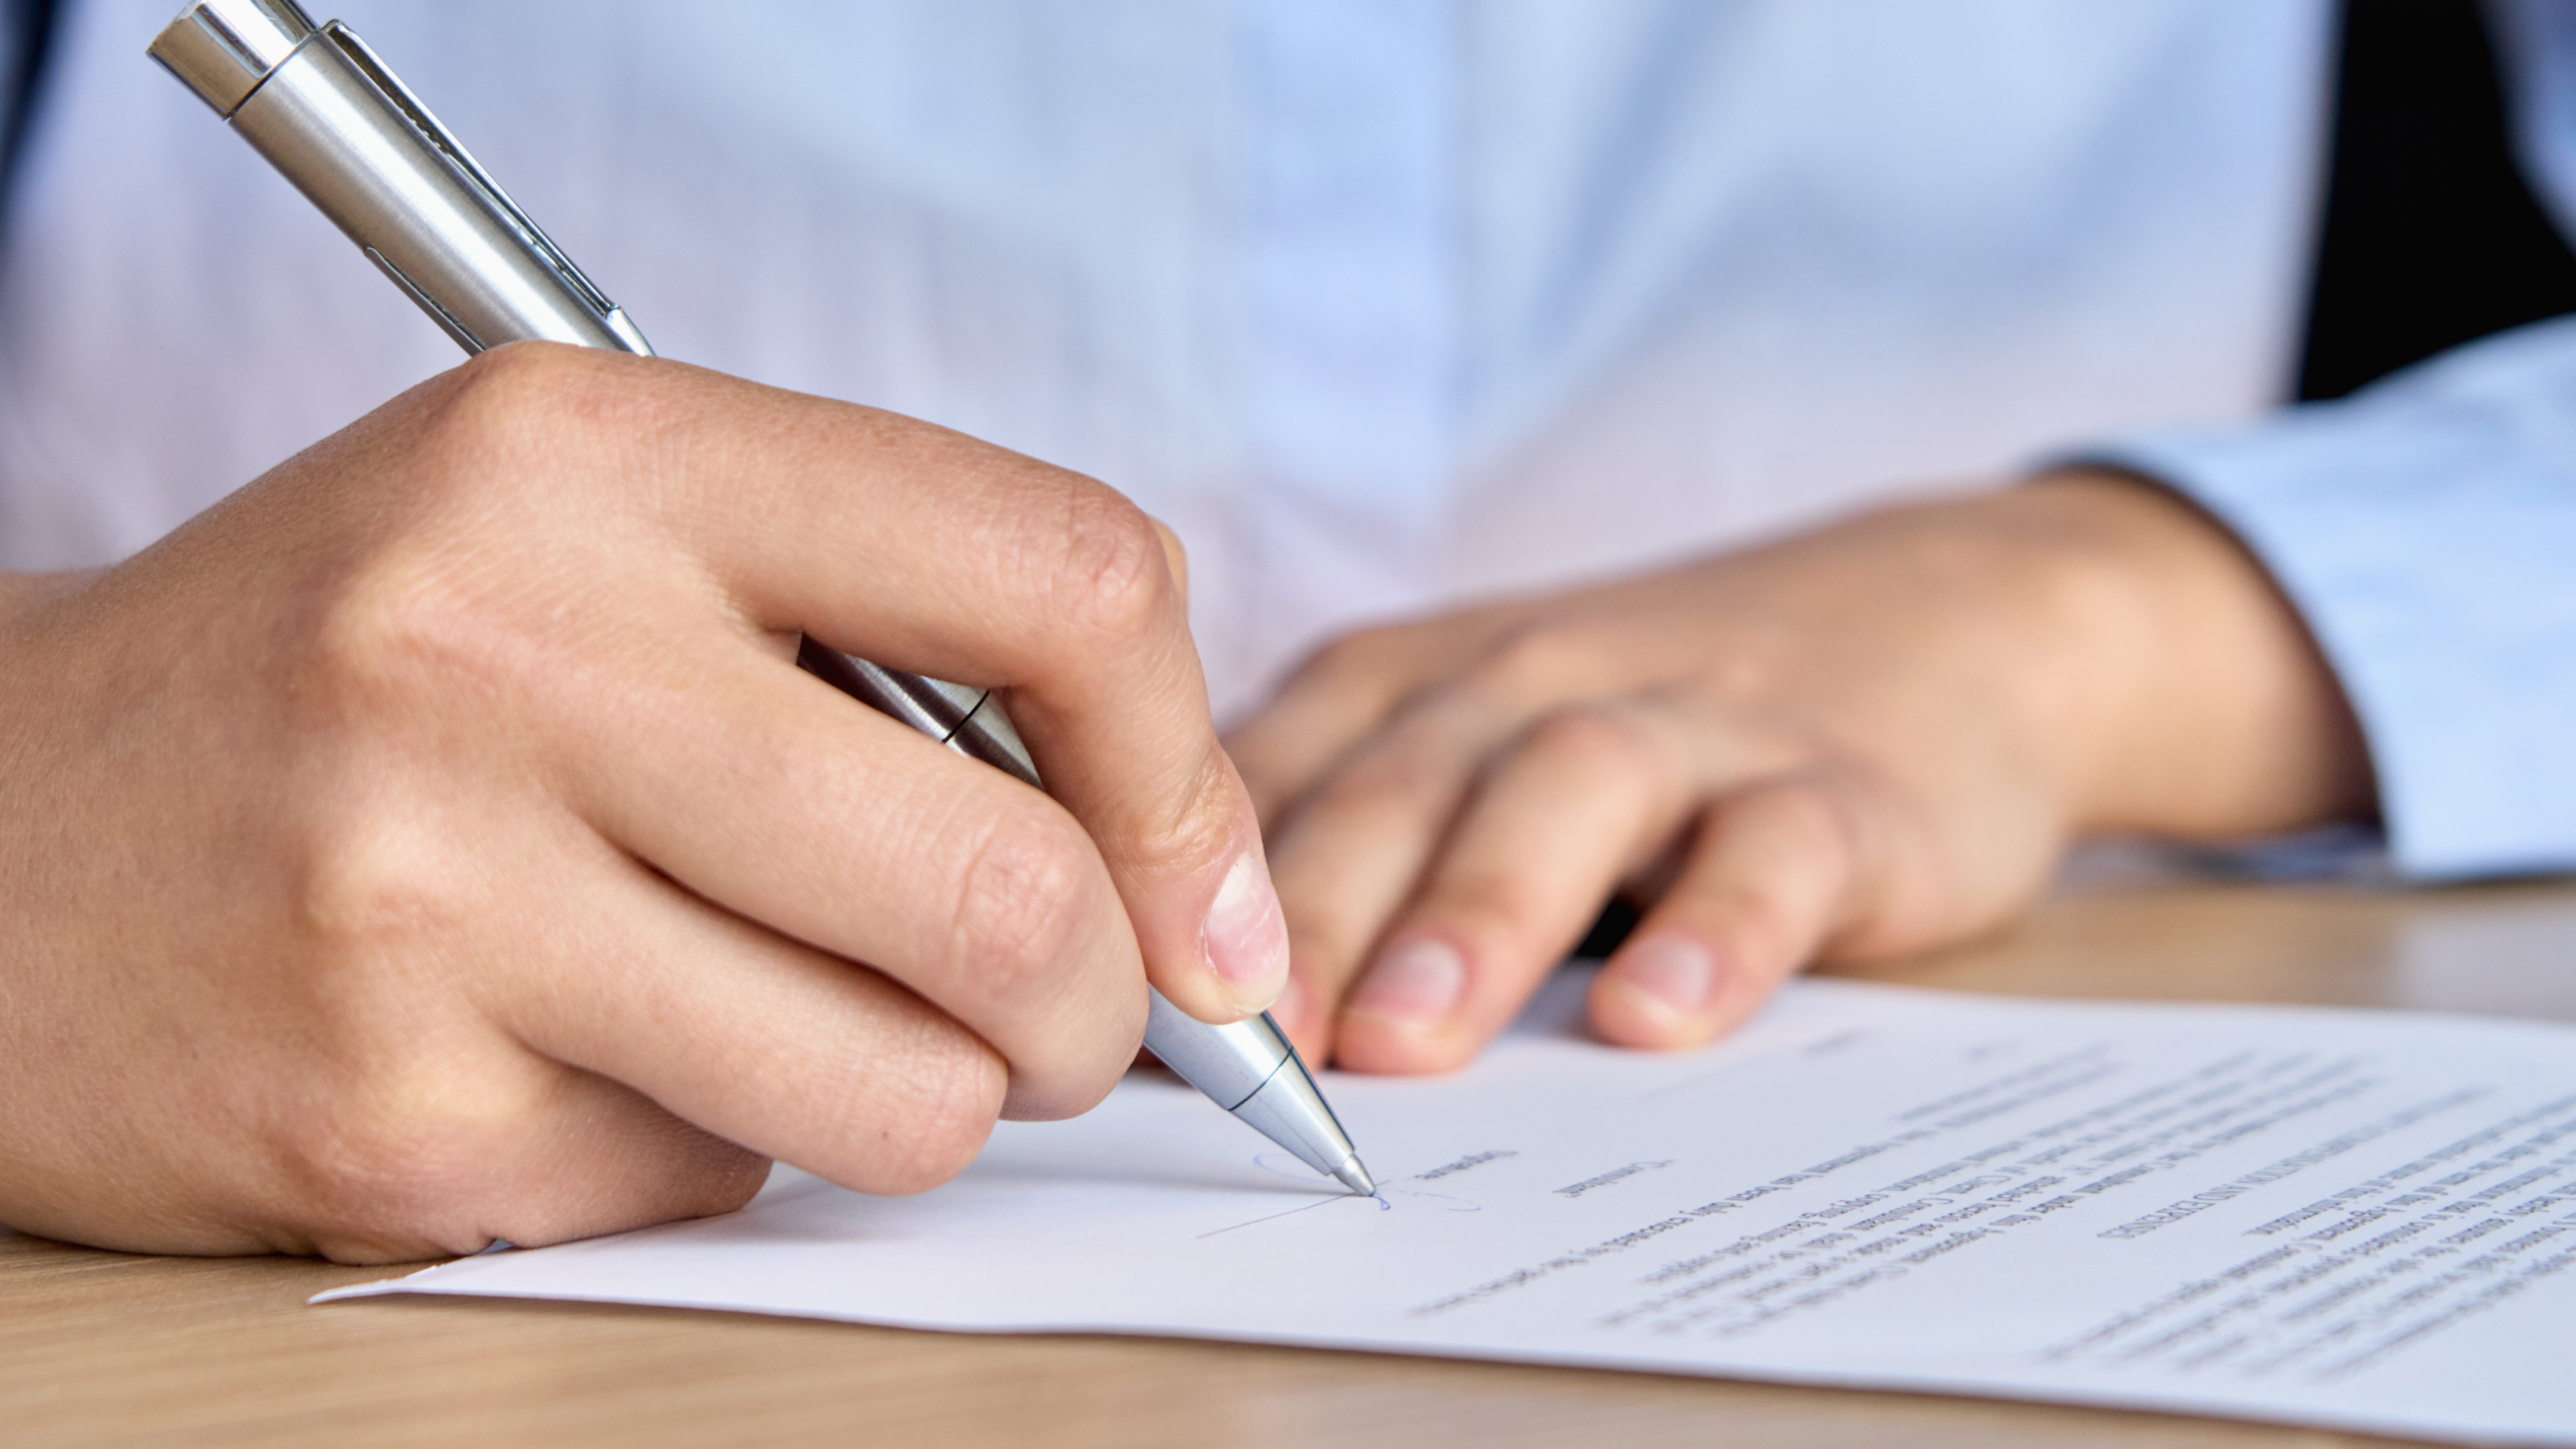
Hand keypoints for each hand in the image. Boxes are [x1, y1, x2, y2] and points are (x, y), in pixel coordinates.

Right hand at [0, 343, 1286, 1260]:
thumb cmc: (353, 671)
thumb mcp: (591, 531)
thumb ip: (883, 626)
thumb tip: (1177, 861)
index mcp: (594, 458)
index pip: (1060, 578)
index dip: (1186, 766)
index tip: (1198, 888)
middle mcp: (506, 657)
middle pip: (1011, 892)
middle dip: (1101, 1002)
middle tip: (1059, 1012)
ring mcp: (436, 908)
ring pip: (905, 1095)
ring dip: (925, 1094)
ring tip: (807, 1018)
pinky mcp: (396, 1128)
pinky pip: (725, 1189)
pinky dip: (720, 1145)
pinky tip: (587, 1053)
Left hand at [1228, 471, 2371, 1072]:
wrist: (1942, 616)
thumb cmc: (1646, 720)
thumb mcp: (1469, 751)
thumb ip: (1337, 854)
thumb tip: (1158, 1027)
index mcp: (1407, 684)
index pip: (1264, 780)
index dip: (1171, 894)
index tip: (1103, 1017)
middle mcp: (1525, 682)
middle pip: (1394, 785)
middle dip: (1304, 917)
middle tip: (1235, 1050)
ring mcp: (1686, 722)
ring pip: (1563, 793)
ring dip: (1474, 915)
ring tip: (1405, 1041)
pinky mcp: (1836, 784)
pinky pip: (1769, 847)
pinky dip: (1715, 927)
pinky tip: (1661, 1016)